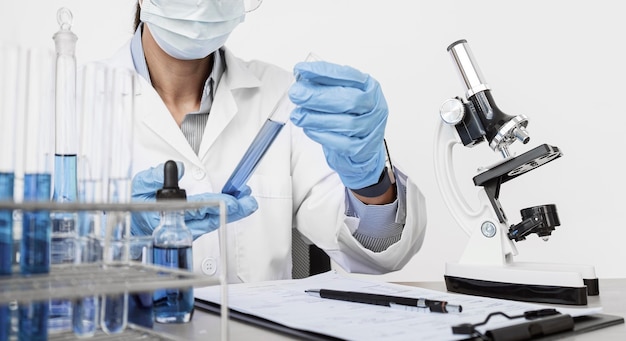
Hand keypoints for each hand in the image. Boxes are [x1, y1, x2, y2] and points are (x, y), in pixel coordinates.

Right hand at [131, 162, 257, 239]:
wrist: (134, 223)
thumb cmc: (137, 203)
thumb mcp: (140, 184)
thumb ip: (156, 175)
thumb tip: (177, 167)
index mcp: (169, 214)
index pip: (198, 209)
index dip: (218, 205)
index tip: (233, 200)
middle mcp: (181, 225)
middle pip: (213, 218)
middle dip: (234, 211)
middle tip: (249, 202)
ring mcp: (189, 229)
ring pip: (215, 221)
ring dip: (234, 212)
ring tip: (248, 202)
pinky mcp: (194, 228)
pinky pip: (212, 221)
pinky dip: (226, 213)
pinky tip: (238, 205)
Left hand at [288, 61, 386, 189]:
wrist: (363, 148)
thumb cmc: (351, 117)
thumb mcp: (342, 96)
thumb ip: (326, 87)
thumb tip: (302, 79)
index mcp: (369, 87)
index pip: (348, 75)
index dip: (323, 72)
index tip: (302, 70)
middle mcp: (374, 106)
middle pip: (349, 100)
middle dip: (319, 96)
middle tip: (296, 94)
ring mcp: (371, 128)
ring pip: (346, 123)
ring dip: (317, 118)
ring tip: (298, 115)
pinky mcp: (363, 149)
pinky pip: (343, 143)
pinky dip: (323, 136)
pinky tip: (309, 129)